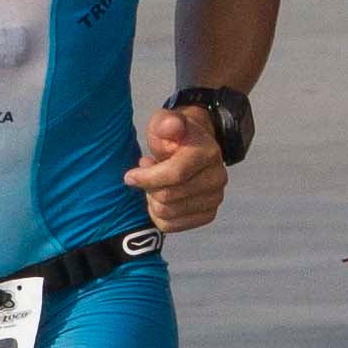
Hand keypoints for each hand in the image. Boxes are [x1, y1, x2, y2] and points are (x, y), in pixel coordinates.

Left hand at [125, 106, 225, 232]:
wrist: (192, 148)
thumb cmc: (172, 136)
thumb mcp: (164, 122)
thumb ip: (166, 123)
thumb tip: (172, 126)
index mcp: (208, 152)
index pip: (175, 174)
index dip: (147, 177)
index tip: (129, 175)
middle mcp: (217, 177)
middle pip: (168, 197)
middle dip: (149, 187)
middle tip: (147, 173)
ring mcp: (215, 198)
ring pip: (167, 213)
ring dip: (153, 200)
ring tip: (155, 184)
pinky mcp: (208, 214)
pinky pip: (171, 226)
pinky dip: (158, 214)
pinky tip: (160, 198)